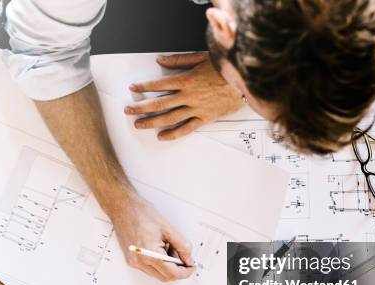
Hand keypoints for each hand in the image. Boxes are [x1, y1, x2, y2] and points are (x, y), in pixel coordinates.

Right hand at [110, 194, 194, 281]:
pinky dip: (159, 264)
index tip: (191, 266)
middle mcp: (139, 261)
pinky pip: (149, 269)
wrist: (123, 208)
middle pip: (165, 277)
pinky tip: (161, 249)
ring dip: (168, 267)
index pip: (171, 273)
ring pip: (157, 274)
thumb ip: (182, 246)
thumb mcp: (168, 228)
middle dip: (178, 270)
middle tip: (185, 259)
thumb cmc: (142, 214)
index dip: (185, 272)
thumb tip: (189, 259)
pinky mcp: (131, 260)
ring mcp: (133, 262)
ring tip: (169, 248)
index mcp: (149, 254)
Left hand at [124, 52, 243, 139]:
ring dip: (152, 122)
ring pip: (170, 118)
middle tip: (128, 111)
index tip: (132, 88)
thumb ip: (179, 60)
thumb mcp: (201, 57)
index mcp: (186, 80)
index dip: (144, 86)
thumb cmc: (225, 68)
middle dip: (141, 107)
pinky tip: (162, 137)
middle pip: (159, 103)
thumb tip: (160, 61)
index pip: (159, 84)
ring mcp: (197, 109)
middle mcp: (189, 96)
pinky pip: (187, 128)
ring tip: (139, 125)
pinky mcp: (206, 118)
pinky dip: (173, 134)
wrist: (247, 81)